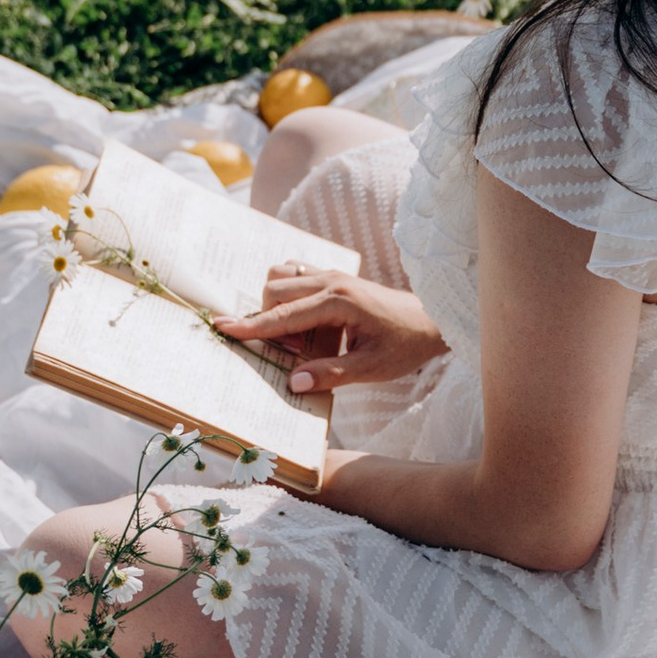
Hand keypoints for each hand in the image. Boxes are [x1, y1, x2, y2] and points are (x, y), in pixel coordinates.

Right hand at [213, 266, 446, 394]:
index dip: (252, 326)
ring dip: (278, 306)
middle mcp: (331, 280)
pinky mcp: (334, 277)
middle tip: (295, 352)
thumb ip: (330, 374)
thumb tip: (292, 382)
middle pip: (275, 289)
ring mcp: (332, 275)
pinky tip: (309, 325)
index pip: (284, 314)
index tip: (223, 329)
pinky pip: (296, 276)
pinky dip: (290, 298)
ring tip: (302, 338)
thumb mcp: (371, 368)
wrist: (433, 320)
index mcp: (338, 301)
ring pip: (282, 277)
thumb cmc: (405, 344)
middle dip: (269, 320)